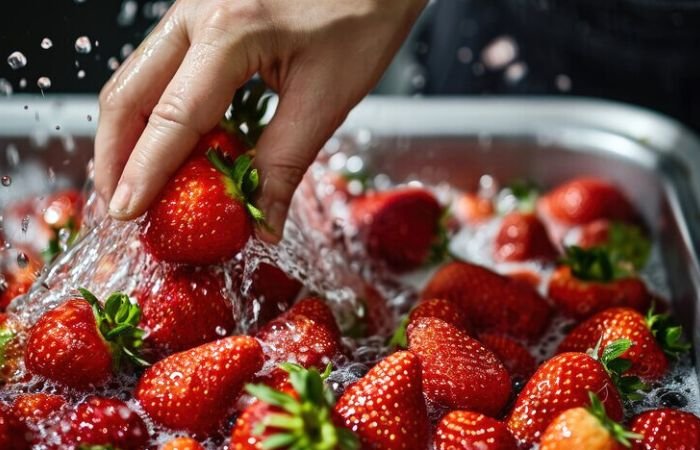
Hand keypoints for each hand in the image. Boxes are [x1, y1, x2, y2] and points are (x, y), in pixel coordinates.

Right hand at [95, 0, 425, 240]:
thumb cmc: (363, 17)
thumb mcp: (327, 98)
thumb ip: (285, 164)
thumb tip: (263, 223)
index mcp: (230, 31)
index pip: (172, 116)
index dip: (144, 171)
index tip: (124, 212)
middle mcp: (197, 12)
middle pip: (129, 91)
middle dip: (115, 155)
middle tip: (118, 205)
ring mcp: (193, 8)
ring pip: (137, 77)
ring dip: (129, 134)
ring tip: (133, 184)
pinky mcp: (202, 14)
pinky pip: (162, 68)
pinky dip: (154, 112)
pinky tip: (164, 146)